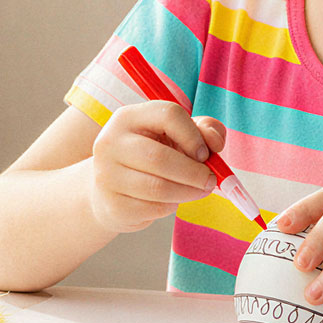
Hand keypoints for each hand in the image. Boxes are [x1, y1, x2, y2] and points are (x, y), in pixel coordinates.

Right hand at [88, 102, 225, 234]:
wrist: (110, 190)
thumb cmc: (151, 157)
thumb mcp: (176, 136)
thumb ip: (203, 131)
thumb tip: (215, 143)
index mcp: (128, 117)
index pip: (168, 115)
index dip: (193, 135)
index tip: (205, 153)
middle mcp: (110, 143)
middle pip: (160, 157)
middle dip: (194, 172)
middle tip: (210, 180)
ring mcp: (107, 175)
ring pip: (158, 187)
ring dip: (188, 191)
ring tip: (200, 190)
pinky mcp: (113, 205)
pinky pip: (153, 208)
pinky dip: (172, 205)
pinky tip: (175, 200)